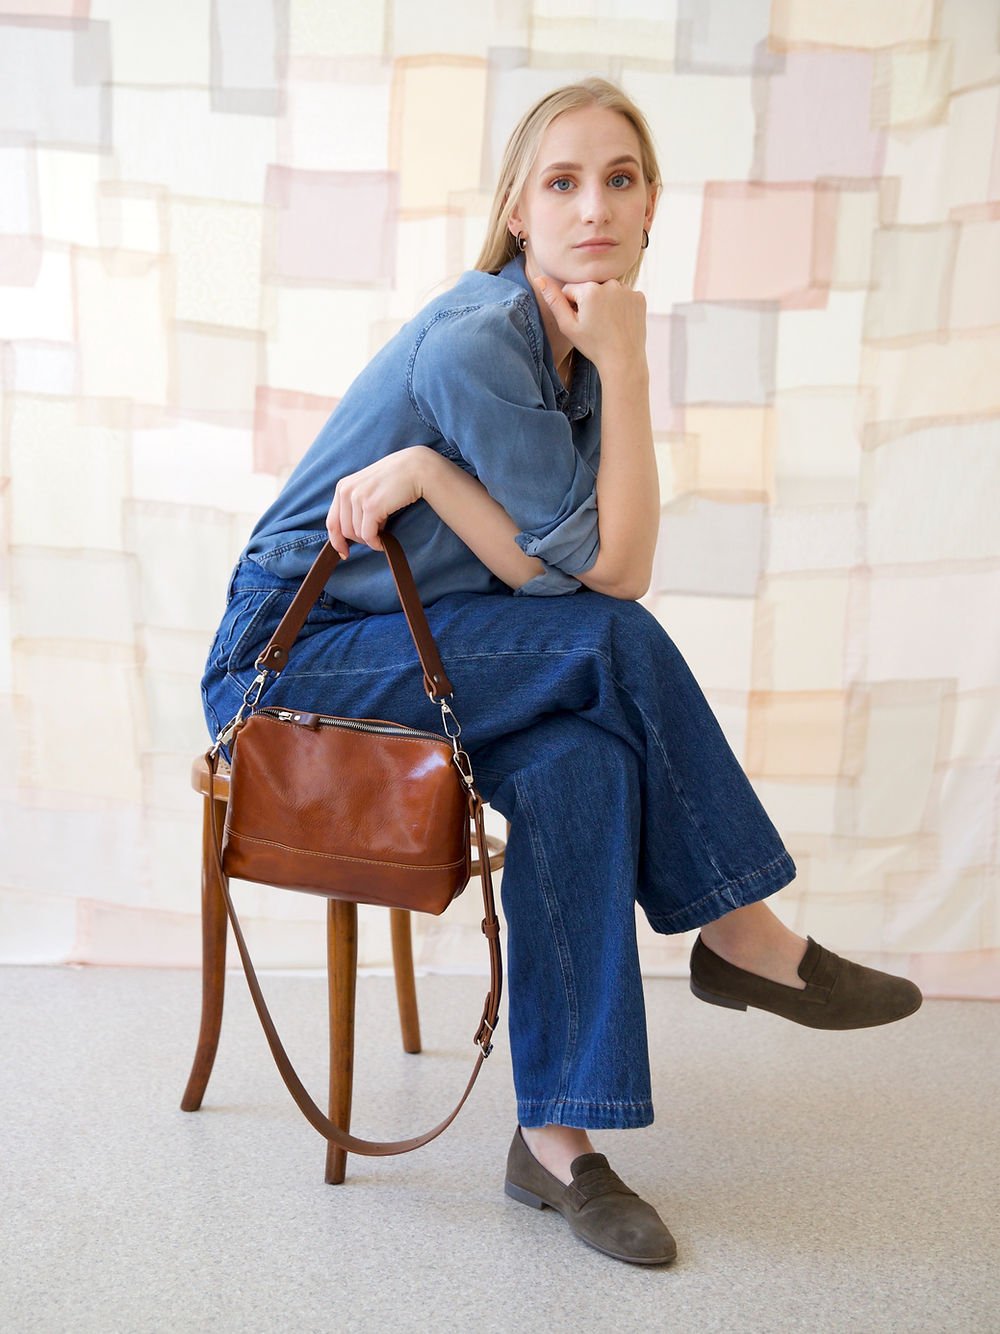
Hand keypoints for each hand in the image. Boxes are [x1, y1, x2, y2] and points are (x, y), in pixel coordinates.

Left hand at [325, 446, 431, 557]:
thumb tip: (349, 533)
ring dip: (370, 539)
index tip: (344, 553)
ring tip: (383, 531)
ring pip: (357, 535)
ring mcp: (358, 498)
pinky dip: (376, 543)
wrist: (415, 468)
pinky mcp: (371, 506)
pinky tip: (383, 542)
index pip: (332, 522)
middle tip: (375, 537)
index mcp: (342, 487)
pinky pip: (368, 536)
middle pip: (344, 531)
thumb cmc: (394, 480)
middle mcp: (346, 491)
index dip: (336, 541)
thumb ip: (354, 504)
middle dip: (359, 539)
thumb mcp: (367, 488)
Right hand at [531, 271, 646, 374]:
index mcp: (590, 289)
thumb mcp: (567, 325)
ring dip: (605, 303)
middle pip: (590, 288)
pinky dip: (621, 306)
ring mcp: (627, 290)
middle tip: (595, 325)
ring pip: (607, 291)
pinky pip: (624, 296)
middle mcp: (610, 283)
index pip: (571, 290)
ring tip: (607, 324)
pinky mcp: (640, 297)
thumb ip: (553, 300)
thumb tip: (539, 278)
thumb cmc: (593, 345)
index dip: (571, 307)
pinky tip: (620, 322)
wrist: (623, 360)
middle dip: (589, 303)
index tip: (581, 322)